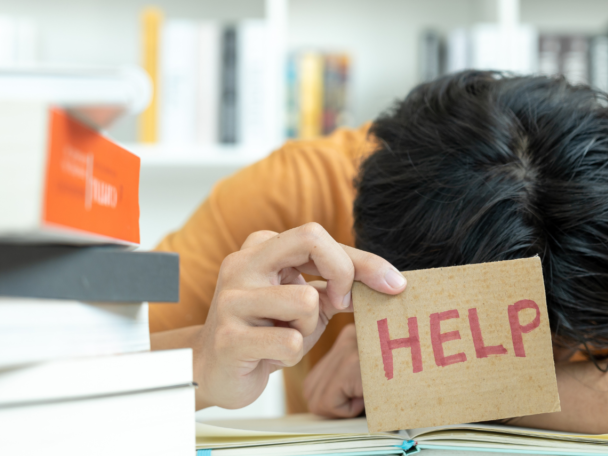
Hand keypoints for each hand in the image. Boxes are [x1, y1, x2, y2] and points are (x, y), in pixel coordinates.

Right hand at [190, 223, 405, 409]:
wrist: (216, 372)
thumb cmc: (268, 332)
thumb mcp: (309, 303)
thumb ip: (340, 284)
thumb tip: (388, 280)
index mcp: (262, 248)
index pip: (319, 236)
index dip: (362, 260)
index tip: (391, 284)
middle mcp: (242, 264)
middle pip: (311, 238)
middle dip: (343, 272)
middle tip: (341, 304)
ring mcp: (232, 299)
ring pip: (306, 300)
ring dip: (309, 328)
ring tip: (286, 336)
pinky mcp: (229, 337)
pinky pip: (291, 341)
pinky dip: (292, 355)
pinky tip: (270, 356)